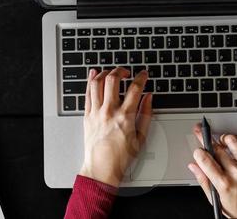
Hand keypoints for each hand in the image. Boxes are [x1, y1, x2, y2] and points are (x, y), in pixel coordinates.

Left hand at [77, 68, 151, 186]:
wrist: (102, 166)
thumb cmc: (122, 156)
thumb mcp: (141, 137)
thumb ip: (146, 114)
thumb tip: (149, 98)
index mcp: (125, 117)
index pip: (135, 90)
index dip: (141, 78)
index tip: (144, 74)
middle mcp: (109, 111)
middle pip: (113, 80)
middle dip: (121, 71)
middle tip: (126, 72)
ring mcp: (96, 112)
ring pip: (97, 83)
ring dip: (105, 73)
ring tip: (112, 73)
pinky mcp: (87, 115)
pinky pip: (87, 93)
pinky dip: (90, 80)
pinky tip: (94, 74)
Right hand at [190, 125, 236, 217]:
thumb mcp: (217, 201)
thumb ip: (204, 181)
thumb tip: (194, 167)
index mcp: (224, 184)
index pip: (205, 159)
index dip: (198, 152)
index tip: (197, 152)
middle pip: (217, 148)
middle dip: (205, 139)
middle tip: (201, 134)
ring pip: (234, 141)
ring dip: (224, 138)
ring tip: (220, 140)